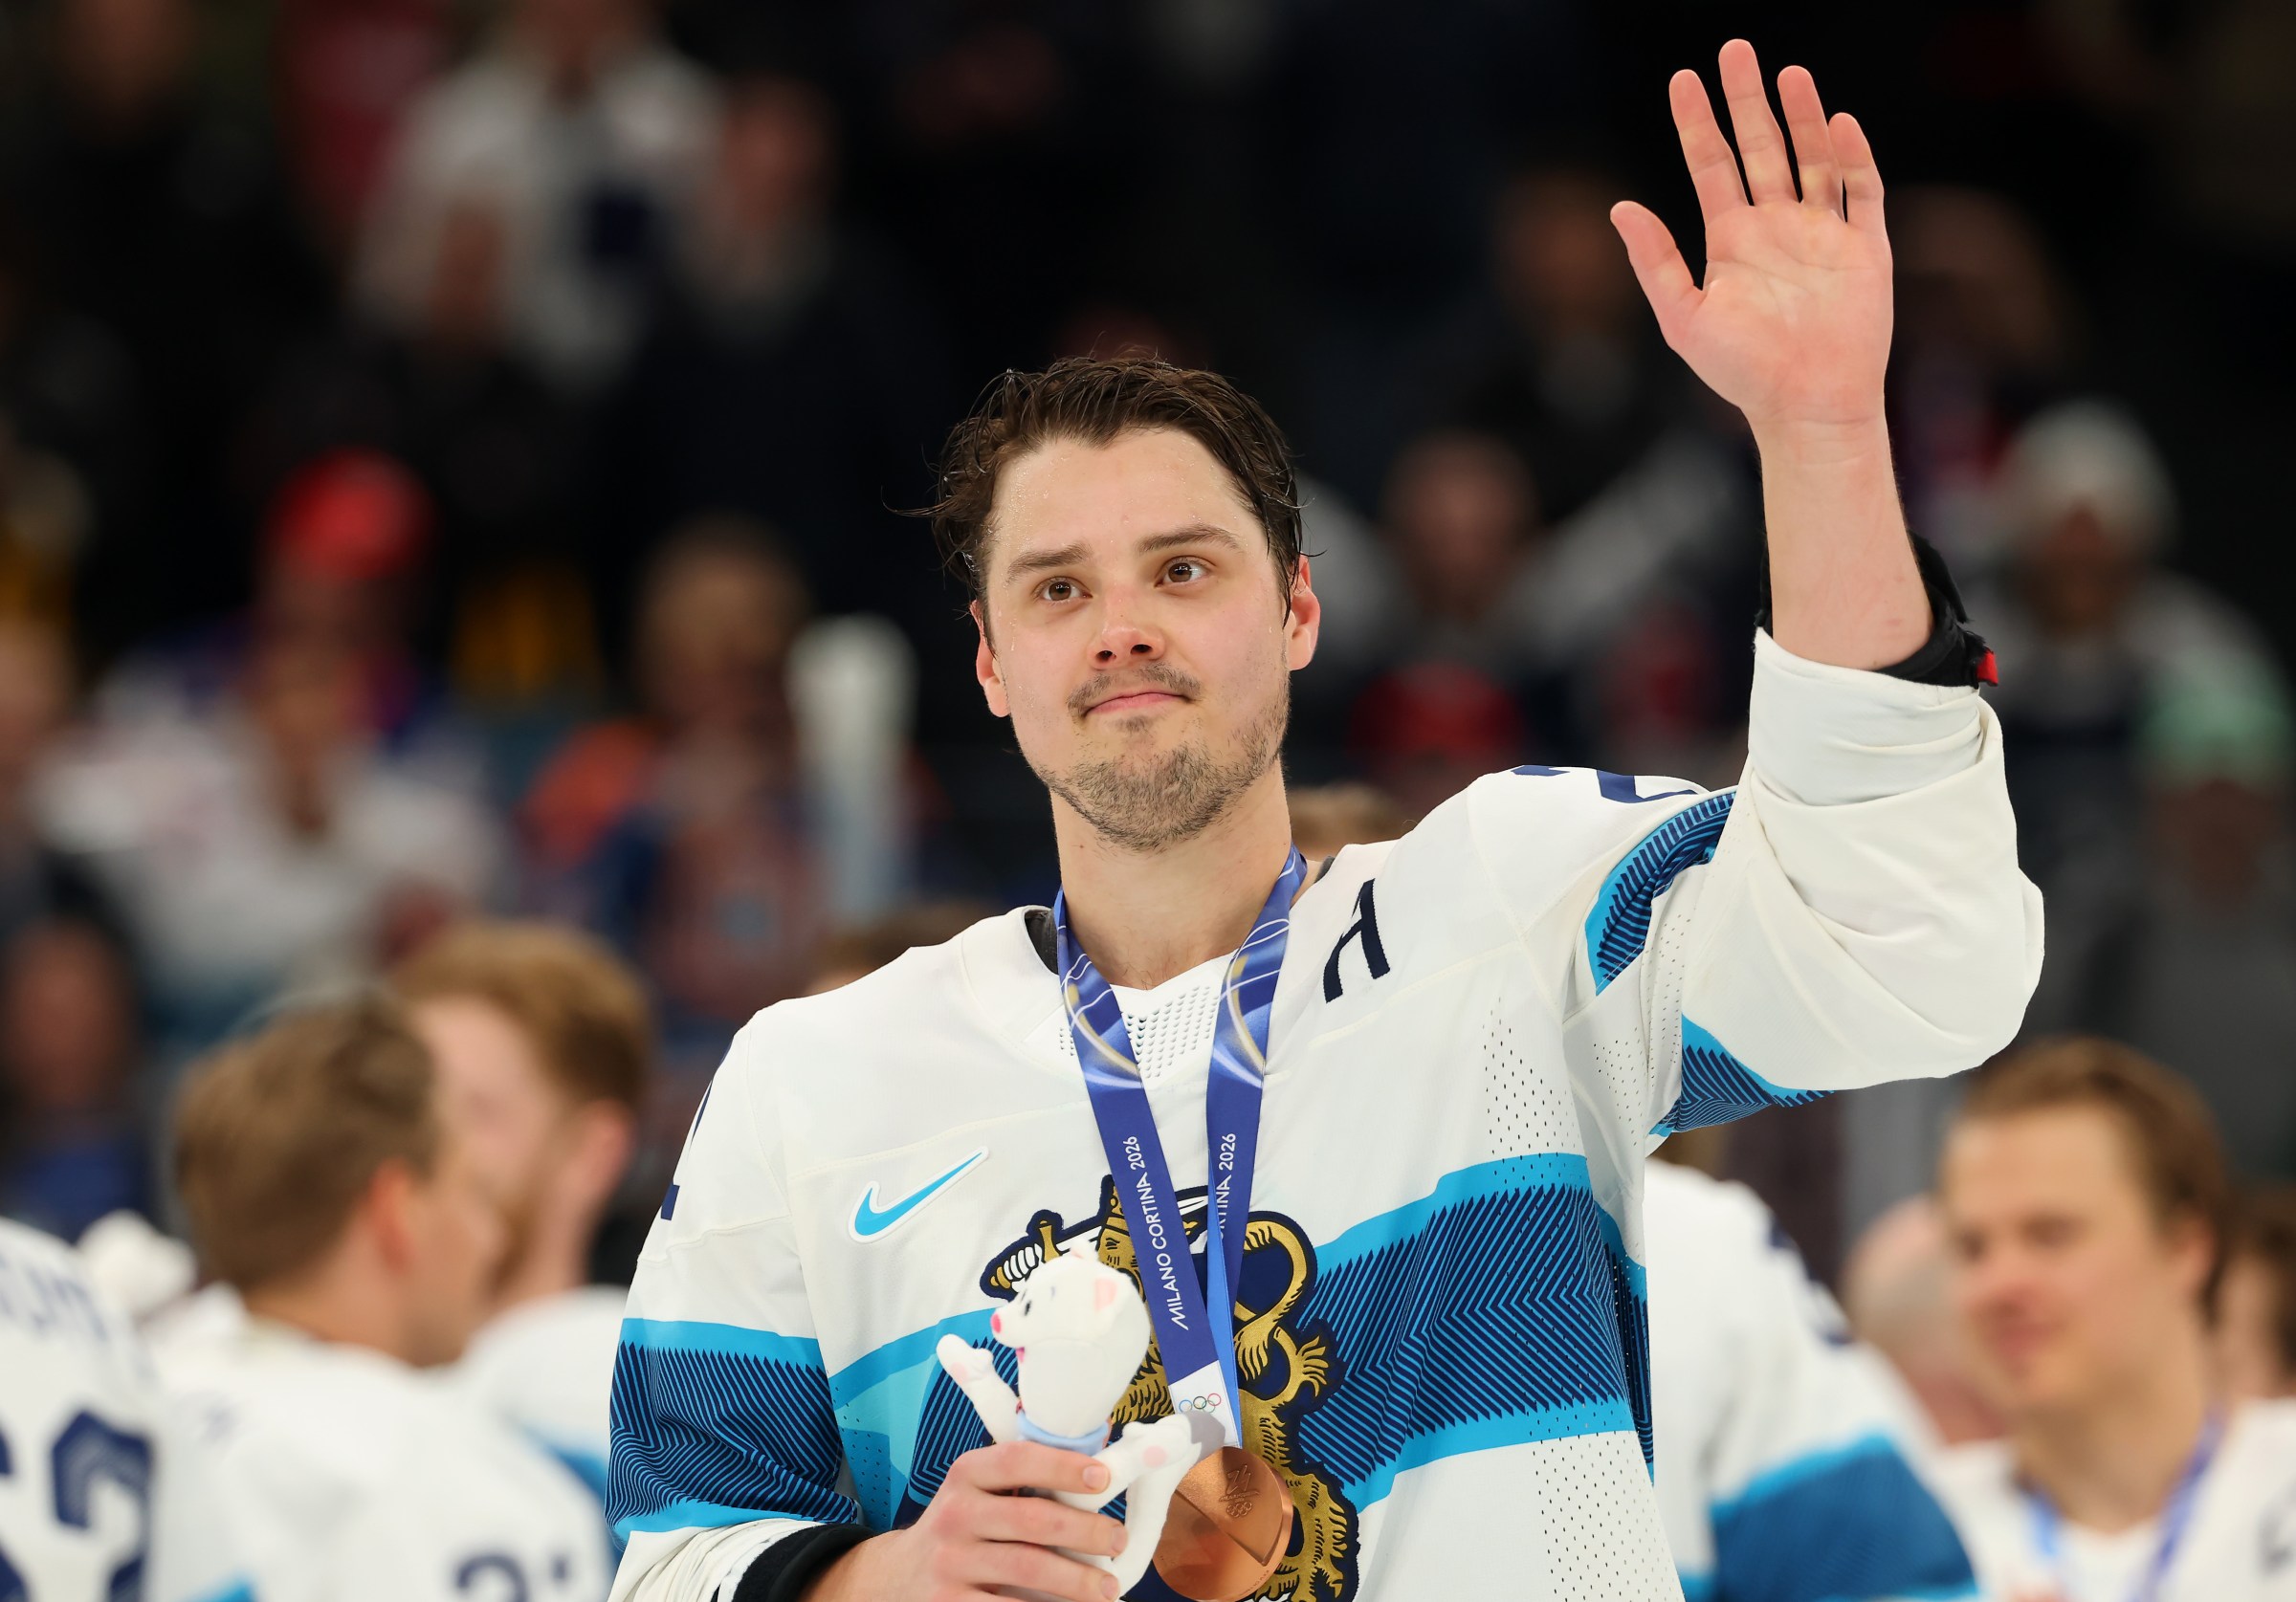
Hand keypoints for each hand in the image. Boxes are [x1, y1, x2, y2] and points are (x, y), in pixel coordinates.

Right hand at [805, 1443, 1128, 1601]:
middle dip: (1086, 1531)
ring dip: (1078, 1580)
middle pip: (1032, 1519)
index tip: (1103, 1479)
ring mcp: (949, 1562)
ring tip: (1107, 1588)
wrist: (897, 1578)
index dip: (1063, 1466)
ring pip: (1028, 1568)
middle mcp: (955, 1514)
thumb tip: (1099, 1474)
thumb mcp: (977, 1494)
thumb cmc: (960, 1530)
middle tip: (1116, 1541)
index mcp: (966, 1475)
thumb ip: (1023, 1483)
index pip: (1017, 1459)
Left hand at [1610, 39, 1890, 436]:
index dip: (1698, 122)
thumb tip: (1619, 207)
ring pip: (1812, 159)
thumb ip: (1654, 262)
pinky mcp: (1865, 250)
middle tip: (1734, 49)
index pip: (1711, 164)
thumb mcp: (1684, 317)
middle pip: (1760, 148)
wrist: (1807, 405)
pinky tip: (1839, 123)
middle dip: (1747, 100)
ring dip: (1802, 116)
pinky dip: (1853, 157)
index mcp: (1732, 241)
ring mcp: (1822, 235)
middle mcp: (1776, 229)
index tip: (1683, 79)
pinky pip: (1861, 192)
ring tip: (1788, 73)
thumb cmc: (1742, 371)